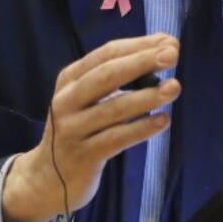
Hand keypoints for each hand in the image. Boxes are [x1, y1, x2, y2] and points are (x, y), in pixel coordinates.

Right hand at [2, 33, 180, 221]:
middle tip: (172, 55)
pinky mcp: (83, 156)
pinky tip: (163, 120)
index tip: (170, 42)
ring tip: (174, 87)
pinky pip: (116, 138)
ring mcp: (72, 129)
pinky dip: (141, 128)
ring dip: (147, 96)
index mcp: (70, 79)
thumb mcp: (89, 98)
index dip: (138, 46)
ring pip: (114, 108)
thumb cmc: (80, 129)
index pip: (106, 54)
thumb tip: (164, 48)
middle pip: (107, 75)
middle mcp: (67, 100)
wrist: (48, 179)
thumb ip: (119, 76)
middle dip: (141, 61)